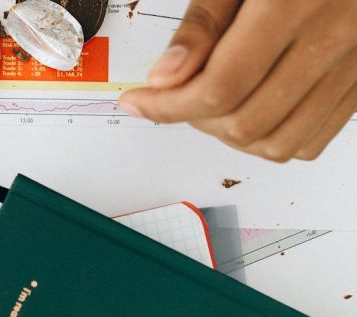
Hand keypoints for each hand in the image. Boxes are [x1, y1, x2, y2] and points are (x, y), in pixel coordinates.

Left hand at [118, 0, 356, 161]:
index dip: (167, 105)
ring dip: (229, 136)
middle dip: (194, 119)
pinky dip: (270, 140)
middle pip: (245, 122)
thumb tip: (165, 78)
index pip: (219, 88)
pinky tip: (248, 110)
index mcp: (291, 6)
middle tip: (174, 96)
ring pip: (278, 144)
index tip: (139, 102)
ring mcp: (351, 66)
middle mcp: (331, 40)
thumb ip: (202, 24)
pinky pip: (311, 141)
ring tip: (209, 103)